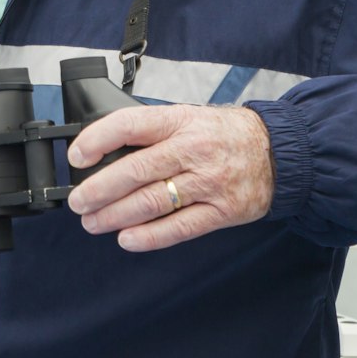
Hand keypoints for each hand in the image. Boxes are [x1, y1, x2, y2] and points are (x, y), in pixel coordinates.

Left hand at [64, 104, 274, 251]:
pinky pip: (180, 228)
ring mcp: (208, 182)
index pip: (130, 125)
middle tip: (78, 202)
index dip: (97, 140)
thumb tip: (103, 152)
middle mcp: (192, 150)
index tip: (77, 157)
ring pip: (152, 202)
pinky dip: (150, 236)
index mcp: (179, 122)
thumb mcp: (188, 118)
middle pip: (135, 170)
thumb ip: (152, 133)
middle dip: (98, 190)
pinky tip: (127, 239)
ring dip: (116, 215)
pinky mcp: (222, 211)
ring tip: (93, 222)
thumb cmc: (224, 135)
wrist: (280, 152)